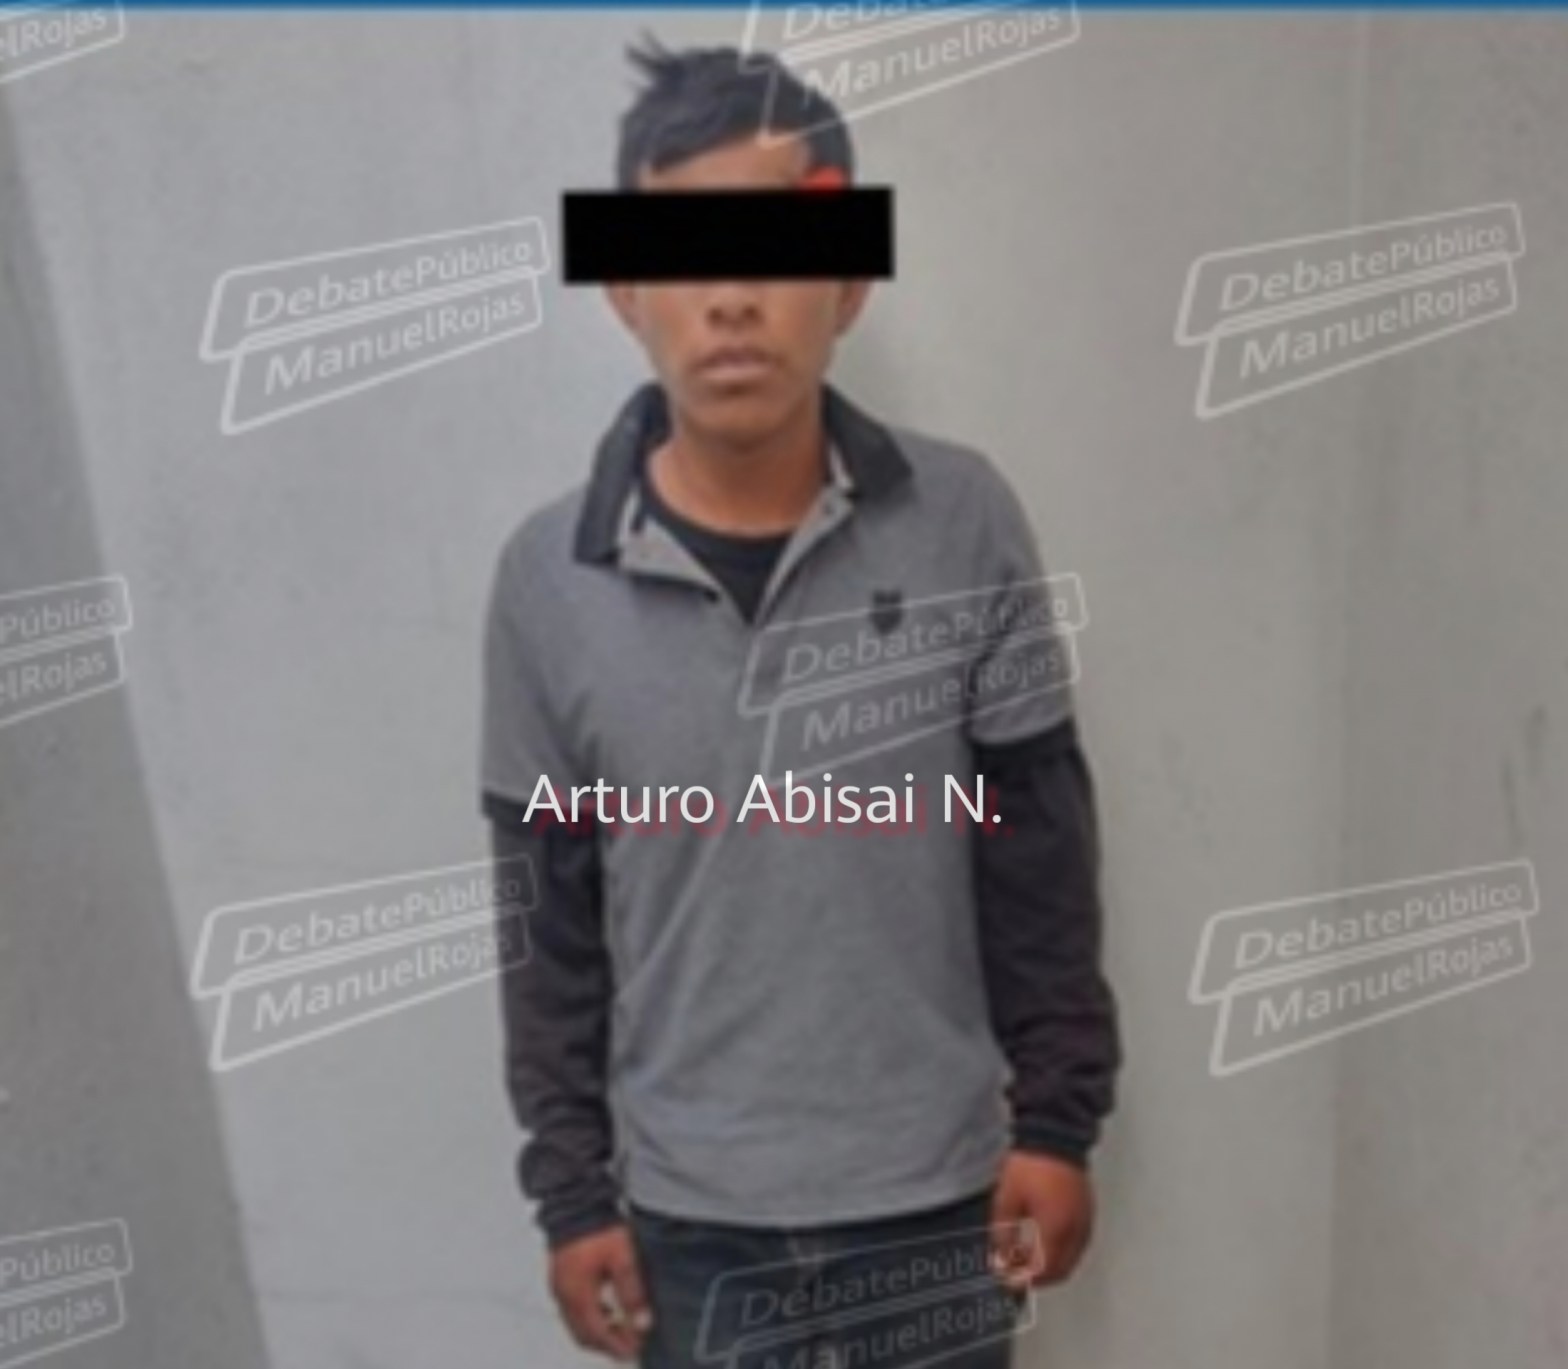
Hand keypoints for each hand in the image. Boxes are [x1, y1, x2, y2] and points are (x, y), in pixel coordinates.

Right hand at [548, 1224, 652, 1362]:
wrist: (576, 1203)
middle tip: (629, 1346)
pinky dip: (591, 1318)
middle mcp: (563, 1295)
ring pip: (577, 1324)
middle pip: (583, 1335)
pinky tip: (608, 1311)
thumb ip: (631, 1292)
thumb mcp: (622, 1259)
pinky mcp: (561, 1278)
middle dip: (607, 1345)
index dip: (617, 1346)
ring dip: (599, 1333)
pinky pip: (573, 1310)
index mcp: (577, 1295)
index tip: (635, 1350)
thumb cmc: (597, 1228)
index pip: (597, 1334)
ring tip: (622, 1330)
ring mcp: (559, 1287)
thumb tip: (642, 1322)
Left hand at [988, 1151, 1094, 1290]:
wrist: (1053, 1133)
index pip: (1045, 1271)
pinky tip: (1042, 1239)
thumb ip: (1003, 1234)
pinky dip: (1061, 1249)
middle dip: (1039, 1276)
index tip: (1008, 1279)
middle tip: (1016, 1270)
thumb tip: (1000, 1259)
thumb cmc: (1029, 1165)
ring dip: (1051, 1263)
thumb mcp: (1007, 1200)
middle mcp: (1076, 1230)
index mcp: (1056, 1229)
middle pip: (1061, 1270)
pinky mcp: (1087, 1210)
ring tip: (1025, 1253)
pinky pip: (1077, 1242)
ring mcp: (1086, 1220)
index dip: (1025, 1280)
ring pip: (1071, 1258)